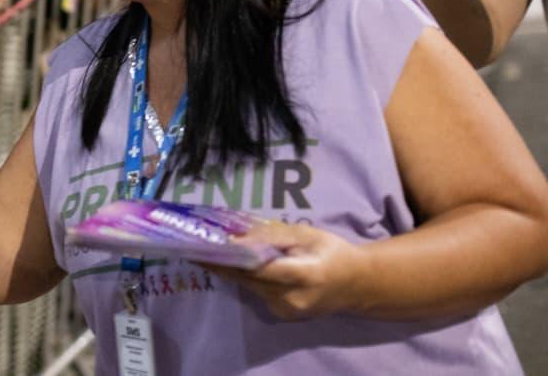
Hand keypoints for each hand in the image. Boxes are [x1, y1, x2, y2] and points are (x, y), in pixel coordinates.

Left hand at [208, 222, 367, 319]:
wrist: (356, 284)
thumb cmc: (331, 251)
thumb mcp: (305, 234)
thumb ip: (271, 236)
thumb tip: (237, 235)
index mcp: (304, 275)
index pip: (260, 268)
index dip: (231, 258)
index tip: (205, 247)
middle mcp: (293, 298)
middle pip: (248, 279)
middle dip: (219, 263)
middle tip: (191, 247)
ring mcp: (287, 310)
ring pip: (249, 286)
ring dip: (228, 270)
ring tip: (202, 251)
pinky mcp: (282, 313)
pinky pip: (256, 291)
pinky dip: (244, 277)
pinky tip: (229, 262)